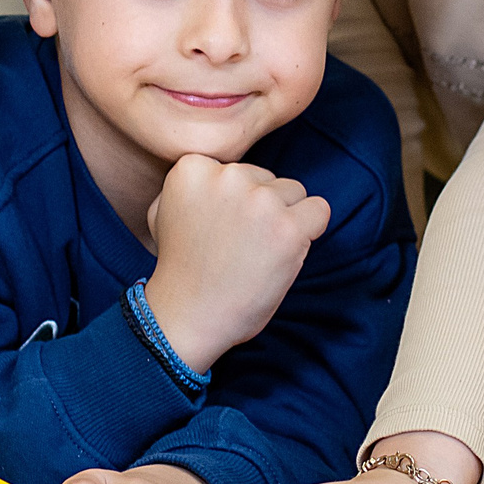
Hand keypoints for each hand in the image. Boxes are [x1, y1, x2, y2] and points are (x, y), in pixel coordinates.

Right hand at [142, 155, 330, 372]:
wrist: (188, 316)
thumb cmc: (180, 268)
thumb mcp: (164, 210)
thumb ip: (191, 185)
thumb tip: (214, 172)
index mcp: (194, 168)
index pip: (238, 170)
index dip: (234, 202)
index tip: (220, 230)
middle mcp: (228, 176)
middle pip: (268, 179)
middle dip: (261, 208)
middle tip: (240, 246)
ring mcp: (260, 201)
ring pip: (294, 192)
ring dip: (285, 219)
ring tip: (259, 253)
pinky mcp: (288, 228)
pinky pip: (319, 210)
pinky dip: (310, 230)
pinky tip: (286, 251)